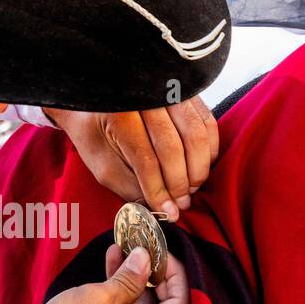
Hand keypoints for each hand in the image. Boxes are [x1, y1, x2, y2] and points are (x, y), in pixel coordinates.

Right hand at [5, 245, 188, 303]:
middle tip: (145, 248)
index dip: (174, 275)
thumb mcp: (98, 299)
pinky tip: (110, 267)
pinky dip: (118, 296)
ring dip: (132, 281)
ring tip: (123, 249)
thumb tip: (145, 258)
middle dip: (153, 275)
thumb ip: (128, 278)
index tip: (162, 253)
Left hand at [46, 99, 217, 220]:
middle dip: (180, 183)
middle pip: (173, 147)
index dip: (159, 191)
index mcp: (119, 116)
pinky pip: (207, 123)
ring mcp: (169, 91)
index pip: (146, 160)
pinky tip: (200, 167)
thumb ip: (129, 186)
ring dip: (198, 168)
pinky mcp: (186, 92)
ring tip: (190, 189)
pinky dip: (209, 149)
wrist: (96, 98)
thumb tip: (161, 209)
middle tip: (182, 203)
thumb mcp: (102, 164)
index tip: (168, 212)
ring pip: (196, 135)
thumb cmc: (95, 132)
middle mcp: (146, 99)